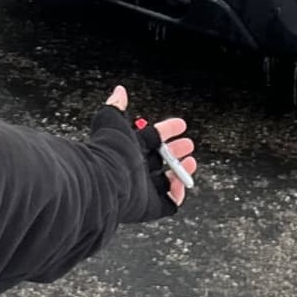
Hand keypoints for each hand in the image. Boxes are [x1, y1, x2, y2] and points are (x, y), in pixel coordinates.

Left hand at [105, 85, 196, 206]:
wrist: (105, 178)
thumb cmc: (109, 148)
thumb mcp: (112, 119)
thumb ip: (117, 105)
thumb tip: (119, 91)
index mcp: (130, 148)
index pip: (153, 137)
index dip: (168, 129)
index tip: (181, 124)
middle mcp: (136, 167)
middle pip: (161, 158)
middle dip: (177, 151)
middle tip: (188, 145)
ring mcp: (143, 187)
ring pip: (167, 180)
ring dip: (181, 171)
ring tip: (191, 162)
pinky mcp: (148, 206)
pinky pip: (169, 203)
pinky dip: (178, 194)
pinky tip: (181, 183)